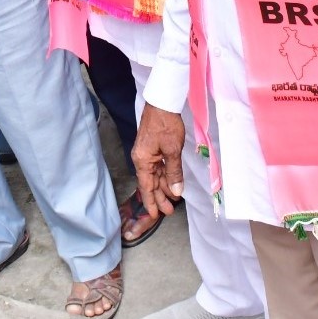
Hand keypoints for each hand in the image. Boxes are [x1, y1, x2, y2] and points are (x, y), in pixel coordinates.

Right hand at [131, 104, 185, 218]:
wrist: (162, 103)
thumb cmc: (166, 125)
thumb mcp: (172, 151)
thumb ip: (174, 172)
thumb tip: (176, 191)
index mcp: (142, 161)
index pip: (146, 187)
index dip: (151, 202)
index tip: (154, 215)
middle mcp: (141, 159)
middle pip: (150, 182)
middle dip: (160, 197)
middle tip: (170, 210)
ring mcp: (146, 153)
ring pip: (155, 175)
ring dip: (164, 186)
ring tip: (174, 197)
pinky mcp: (152, 148)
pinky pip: (157, 166)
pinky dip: (164, 175)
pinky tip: (171, 181)